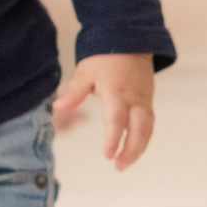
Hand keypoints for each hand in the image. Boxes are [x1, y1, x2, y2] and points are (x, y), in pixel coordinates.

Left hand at [54, 53, 157, 169]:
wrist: (130, 40)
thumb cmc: (105, 58)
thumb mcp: (86, 72)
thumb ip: (74, 92)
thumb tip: (57, 108)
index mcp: (117, 92)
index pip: (116, 119)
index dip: (113, 139)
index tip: (107, 156)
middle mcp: (134, 98)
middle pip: (139, 128)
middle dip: (132, 150)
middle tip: (119, 167)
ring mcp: (144, 100)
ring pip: (147, 128)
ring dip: (139, 148)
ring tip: (125, 163)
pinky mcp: (148, 101)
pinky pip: (149, 123)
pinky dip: (143, 139)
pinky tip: (133, 150)